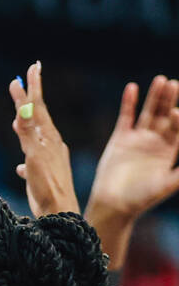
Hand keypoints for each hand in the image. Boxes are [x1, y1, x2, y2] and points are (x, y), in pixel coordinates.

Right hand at [9, 61, 79, 215]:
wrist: (59, 215)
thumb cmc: (47, 187)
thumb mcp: (35, 157)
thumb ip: (28, 134)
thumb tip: (22, 109)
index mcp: (49, 138)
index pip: (38, 107)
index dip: (32, 88)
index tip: (32, 67)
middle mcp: (51, 145)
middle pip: (39, 116)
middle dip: (32, 96)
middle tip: (28, 76)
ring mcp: (49, 160)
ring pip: (35, 136)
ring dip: (26, 123)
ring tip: (19, 114)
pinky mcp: (45, 176)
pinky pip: (32, 161)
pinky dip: (25, 158)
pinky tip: (20, 166)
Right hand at [87, 75, 178, 221]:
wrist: (113, 204)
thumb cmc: (141, 199)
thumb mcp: (166, 185)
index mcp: (169, 152)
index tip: (177, 112)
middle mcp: (156, 142)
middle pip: (166, 116)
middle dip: (171, 101)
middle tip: (175, 84)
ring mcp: (138, 138)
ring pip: (149, 112)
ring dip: (155, 97)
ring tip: (161, 80)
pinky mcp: (120, 138)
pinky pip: (126, 116)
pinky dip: (129, 103)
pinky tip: (132, 88)